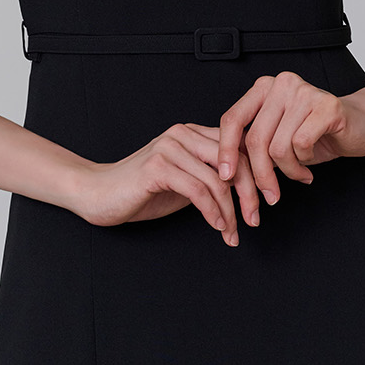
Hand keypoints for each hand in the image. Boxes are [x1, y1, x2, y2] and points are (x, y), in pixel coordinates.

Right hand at [76, 121, 248, 245]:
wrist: (99, 193)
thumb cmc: (141, 191)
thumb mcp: (183, 180)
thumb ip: (209, 177)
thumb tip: (248, 189)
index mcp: (191, 133)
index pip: (237, 147)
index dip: (256, 174)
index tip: (265, 200)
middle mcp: (182, 134)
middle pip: (233, 160)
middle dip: (250, 194)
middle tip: (254, 220)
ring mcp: (169, 148)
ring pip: (217, 180)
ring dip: (231, 212)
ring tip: (233, 232)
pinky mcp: (157, 167)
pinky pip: (198, 190)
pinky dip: (213, 212)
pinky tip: (217, 226)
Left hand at [216, 72, 364, 209]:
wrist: (362, 124)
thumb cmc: (316, 133)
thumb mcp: (278, 137)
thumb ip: (254, 144)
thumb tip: (227, 171)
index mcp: (263, 88)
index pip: (232, 118)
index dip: (225, 150)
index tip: (226, 177)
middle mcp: (281, 84)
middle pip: (256, 139)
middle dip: (261, 175)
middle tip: (271, 195)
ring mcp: (304, 92)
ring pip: (278, 147)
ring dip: (288, 171)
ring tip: (300, 173)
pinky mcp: (327, 105)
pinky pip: (301, 144)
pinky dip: (303, 163)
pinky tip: (310, 165)